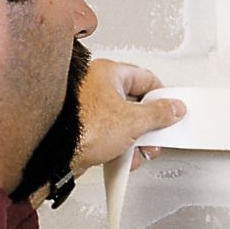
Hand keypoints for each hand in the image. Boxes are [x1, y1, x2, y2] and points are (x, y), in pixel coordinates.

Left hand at [72, 60, 185, 175]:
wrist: (55, 156)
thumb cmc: (83, 129)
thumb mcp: (134, 121)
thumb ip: (160, 113)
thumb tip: (174, 108)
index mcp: (108, 72)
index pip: (147, 79)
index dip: (162, 97)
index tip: (171, 111)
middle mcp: (96, 85)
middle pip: (136, 101)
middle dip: (149, 125)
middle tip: (154, 135)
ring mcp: (88, 106)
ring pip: (124, 120)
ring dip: (136, 138)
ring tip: (137, 150)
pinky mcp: (84, 126)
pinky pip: (110, 131)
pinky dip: (120, 144)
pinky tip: (122, 155)